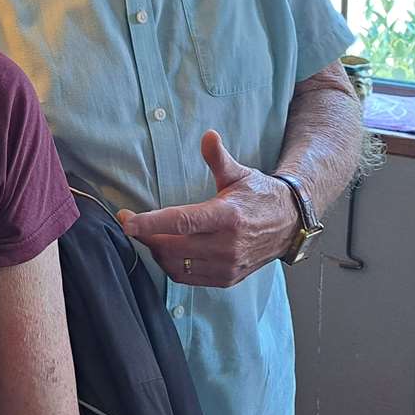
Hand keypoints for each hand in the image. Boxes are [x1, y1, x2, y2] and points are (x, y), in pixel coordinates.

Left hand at [116, 130, 298, 287]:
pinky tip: (167, 250)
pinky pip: (188, 278)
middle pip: (172, 247)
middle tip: (133, 223)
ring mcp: (228, 265)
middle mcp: (227, 245)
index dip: (150, 223)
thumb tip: (208, 135)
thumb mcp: (239, 173)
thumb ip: (218, 158)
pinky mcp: (227, 279)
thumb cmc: (258, 196)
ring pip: (176, 266)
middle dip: (146, 236)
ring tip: (150, 235)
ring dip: (157, 252)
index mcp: (227, 216)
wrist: (288, 224)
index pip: (181, 221)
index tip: (126, 220)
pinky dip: (171, 265)